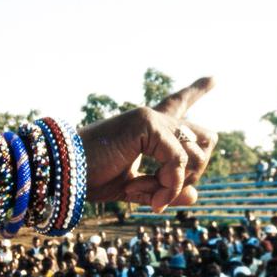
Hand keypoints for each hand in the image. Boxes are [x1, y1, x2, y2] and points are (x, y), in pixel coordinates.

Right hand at [80, 77, 216, 211]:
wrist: (61, 171)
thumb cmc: (87, 178)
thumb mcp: (131, 188)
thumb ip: (162, 189)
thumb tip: (195, 195)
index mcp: (145, 129)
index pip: (177, 105)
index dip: (196, 91)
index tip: (215, 78)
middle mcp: (151, 118)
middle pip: (205, 138)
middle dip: (195, 171)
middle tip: (161, 194)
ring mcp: (150, 118)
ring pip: (195, 154)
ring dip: (176, 185)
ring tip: (147, 198)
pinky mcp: (147, 125)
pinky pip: (178, 161)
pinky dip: (168, 185)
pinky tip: (146, 197)